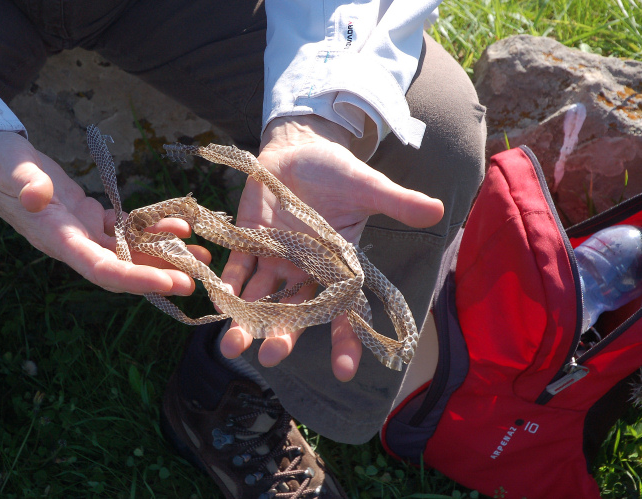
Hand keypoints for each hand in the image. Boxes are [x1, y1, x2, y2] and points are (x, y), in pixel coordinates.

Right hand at [0, 132, 207, 294]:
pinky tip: (179, 226)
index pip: (102, 271)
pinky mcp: (89, 217)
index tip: (171, 283)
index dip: (137, 279)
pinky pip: (126, 229)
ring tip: (202, 256)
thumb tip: (38, 196)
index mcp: (57, 240)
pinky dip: (152, 228)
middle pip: (124, 268)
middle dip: (161, 275)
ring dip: (165, 254)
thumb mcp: (11, 171)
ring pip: (130, 251)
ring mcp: (83, 232)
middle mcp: (74, 243)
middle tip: (199, 278)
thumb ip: (27, 185)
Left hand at [219, 116, 442, 380]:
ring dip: (245, 320)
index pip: (344, 309)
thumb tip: (439, 211)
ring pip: (260, 297)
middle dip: (283, 334)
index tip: (345, 372)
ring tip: (231, 346)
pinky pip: (235, 268)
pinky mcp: (248, 241)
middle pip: (295, 311)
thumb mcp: (369, 187)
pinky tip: (217, 302)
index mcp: (336, 265)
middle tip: (270, 356)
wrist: (300, 150)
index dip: (346, 340)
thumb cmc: (337, 171)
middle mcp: (305, 271)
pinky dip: (226, 284)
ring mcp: (275, 259)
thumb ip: (397, 203)